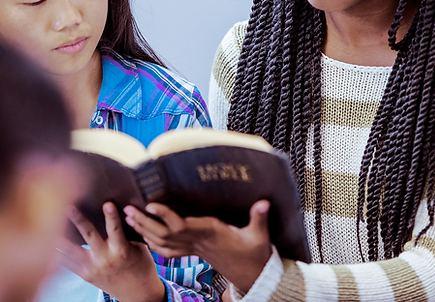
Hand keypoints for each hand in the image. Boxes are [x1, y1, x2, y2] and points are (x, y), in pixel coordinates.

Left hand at [56, 202, 165, 301]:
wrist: (137, 292)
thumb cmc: (142, 265)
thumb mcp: (140, 247)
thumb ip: (130, 231)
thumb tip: (124, 210)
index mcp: (122, 251)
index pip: (116, 229)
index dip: (112, 216)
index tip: (107, 203)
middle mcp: (105, 260)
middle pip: (90, 236)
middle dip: (79, 221)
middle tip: (69, 207)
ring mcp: (93, 268)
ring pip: (72, 251)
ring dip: (61, 237)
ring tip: (49, 224)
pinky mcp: (85, 275)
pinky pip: (67, 263)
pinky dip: (58, 252)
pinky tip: (47, 242)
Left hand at [124, 200, 271, 293]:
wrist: (251, 274)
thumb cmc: (254, 253)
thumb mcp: (259, 236)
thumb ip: (259, 218)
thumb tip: (264, 202)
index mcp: (209, 234)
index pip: (182, 225)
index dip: (165, 216)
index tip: (151, 204)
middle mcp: (197, 242)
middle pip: (164, 234)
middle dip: (145, 222)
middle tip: (127, 209)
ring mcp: (193, 249)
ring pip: (163, 242)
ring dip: (144, 231)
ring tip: (129, 217)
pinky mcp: (193, 253)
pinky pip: (168, 251)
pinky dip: (154, 243)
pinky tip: (145, 236)